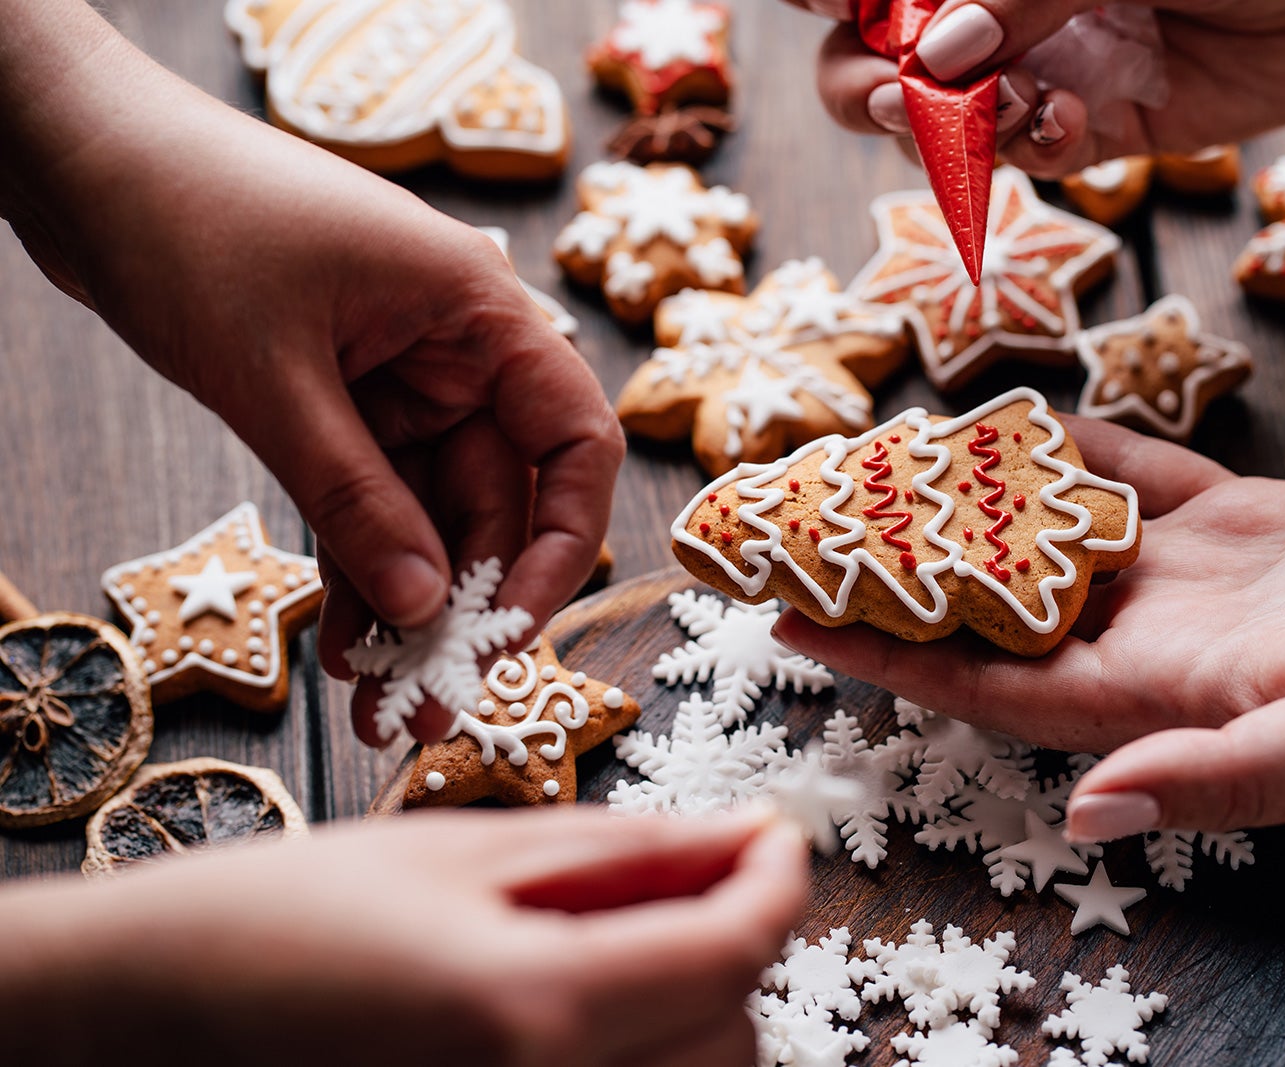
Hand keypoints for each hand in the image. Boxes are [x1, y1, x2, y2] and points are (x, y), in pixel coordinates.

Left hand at [0, 2, 624, 744]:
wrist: (83, 159)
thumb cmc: (187, 224)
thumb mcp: (273, 375)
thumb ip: (354, 494)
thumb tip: (425, 604)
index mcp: (476, 314)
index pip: (572, 440)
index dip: (563, 541)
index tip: (511, 628)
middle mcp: (454, 353)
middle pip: (495, 498)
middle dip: (465, 604)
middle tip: (428, 704)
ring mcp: (398, 381)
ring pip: (428, 515)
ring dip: (409, 606)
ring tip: (381, 704)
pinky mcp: (340, 404)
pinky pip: (369, 503)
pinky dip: (360, 569)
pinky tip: (349, 646)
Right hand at [3, 807, 808, 1065]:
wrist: (150, 1020)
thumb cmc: (285, 918)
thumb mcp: (459, 852)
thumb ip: (622, 851)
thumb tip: (745, 836)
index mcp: (528, 1008)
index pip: (731, 950)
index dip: (779, 882)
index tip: (780, 838)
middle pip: (734, 1036)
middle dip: (736, 948)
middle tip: (696, 880)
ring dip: (699, 1012)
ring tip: (633, 943)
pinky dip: (646, 1056)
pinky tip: (598, 1005)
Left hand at [773, 417, 1284, 838]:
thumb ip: (1225, 779)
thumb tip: (1097, 819)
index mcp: (1165, 695)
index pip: (993, 678)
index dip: (890, 651)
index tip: (793, 618)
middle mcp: (1163, 640)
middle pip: (1002, 604)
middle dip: (904, 570)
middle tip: (807, 522)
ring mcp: (1205, 579)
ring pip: (1061, 535)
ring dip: (977, 504)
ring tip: (886, 463)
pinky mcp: (1255, 524)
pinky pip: (1148, 479)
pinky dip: (1086, 451)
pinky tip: (1023, 421)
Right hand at [785, 0, 1284, 178]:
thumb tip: (935, 56)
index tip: (827, 0)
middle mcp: (990, 1)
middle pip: (863, 48)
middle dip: (863, 76)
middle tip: (901, 92)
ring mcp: (1029, 63)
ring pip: (924, 118)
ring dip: (938, 125)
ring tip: (1001, 109)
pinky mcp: (1081, 129)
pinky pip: (1014, 158)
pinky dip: (1024, 151)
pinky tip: (1068, 123)